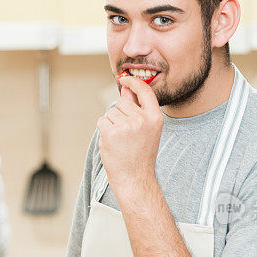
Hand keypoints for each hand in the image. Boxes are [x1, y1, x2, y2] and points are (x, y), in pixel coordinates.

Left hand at [96, 74, 163, 194]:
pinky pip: (102, 121)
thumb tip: (126, 90)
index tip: (124, 79)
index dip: (133, 83)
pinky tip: (112, 143)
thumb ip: (138, 110)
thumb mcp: (147, 130)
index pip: (145, 91)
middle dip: (120, 114)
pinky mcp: (111, 133)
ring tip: (120, 141)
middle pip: (122, 102)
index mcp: (155, 118)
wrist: (134, 177)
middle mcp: (142, 120)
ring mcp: (126, 126)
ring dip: (111, 124)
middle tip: (126, 135)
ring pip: (110, 112)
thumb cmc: (140, 155)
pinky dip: (103, 130)